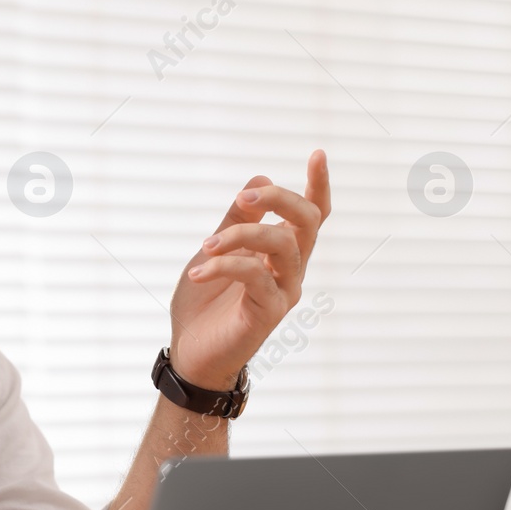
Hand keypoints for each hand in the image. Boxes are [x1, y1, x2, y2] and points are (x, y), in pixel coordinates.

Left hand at [167, 150, 330, 389]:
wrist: (192, 355)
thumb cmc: (204, 304)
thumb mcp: (214, 251)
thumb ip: (236, 220)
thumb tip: (259, 179)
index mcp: (279, 253)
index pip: (310, 215)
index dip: (318, 186)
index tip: (318, 154)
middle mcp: (290, 270)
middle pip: (307, 221)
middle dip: (279, 198)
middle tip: (243, 196)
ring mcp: (284, 291)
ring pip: (282, 244)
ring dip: (241, 234)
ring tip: (207, 244)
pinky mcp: (269, 312)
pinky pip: (255, 275)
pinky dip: (224, 266)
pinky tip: (198, 271)